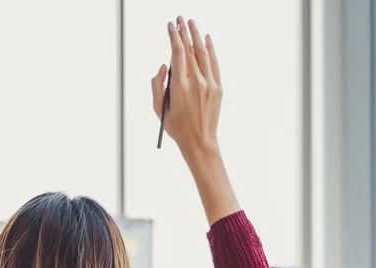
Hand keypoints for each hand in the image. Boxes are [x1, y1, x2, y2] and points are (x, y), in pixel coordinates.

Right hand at [151, 17, 220, 156]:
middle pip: (190, 50)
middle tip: (179, 18)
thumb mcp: (158, 108)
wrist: (199, 141)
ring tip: (192, 23)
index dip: (173, 37)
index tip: (170, 26)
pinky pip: (214, 64)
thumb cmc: (175, 126)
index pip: (177, 53)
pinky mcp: (218, 88)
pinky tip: (207, 39)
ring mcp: (209, 84)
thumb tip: (164, 66)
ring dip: (197, 36)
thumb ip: (157, 84)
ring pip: (203, 54)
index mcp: (180, 86)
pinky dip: (211, 50)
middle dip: (184, 32)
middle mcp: (196, 82)